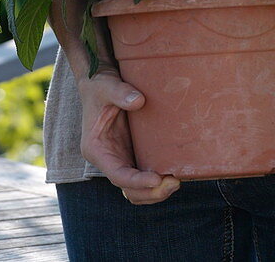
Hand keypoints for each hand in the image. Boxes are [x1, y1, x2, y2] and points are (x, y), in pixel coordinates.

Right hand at [78, 68, 180, 204]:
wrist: (101, 82)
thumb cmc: (100, 85)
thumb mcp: (106, 86)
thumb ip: (120, 93)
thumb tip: (139, 101)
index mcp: (97, 150)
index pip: (117, 175)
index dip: (136, 181)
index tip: (156, 179)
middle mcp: (109, 159)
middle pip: (129, 189)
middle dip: (151, 192)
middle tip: (174, 182)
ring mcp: (121, 158)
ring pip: (138, 188)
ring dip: (156, 191)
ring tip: (176, 181)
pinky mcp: (132, 153)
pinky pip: (145, 174)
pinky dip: (158, 179)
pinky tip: (175, 172)